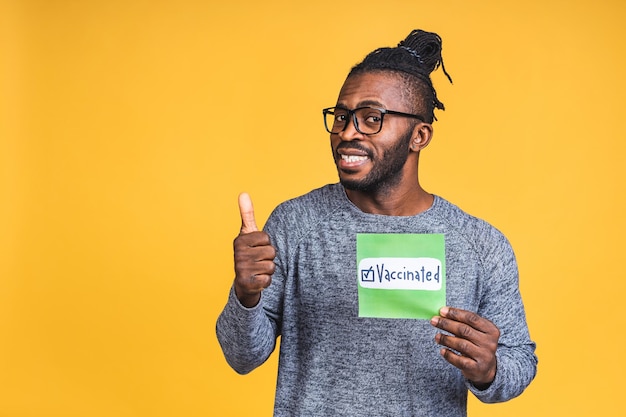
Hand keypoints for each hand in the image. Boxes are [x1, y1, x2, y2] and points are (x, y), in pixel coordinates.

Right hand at [233, 193, 275, 307]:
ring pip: (271, 266)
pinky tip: (257, 280)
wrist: (243, 282)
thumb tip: (243, 193)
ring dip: (268, 270)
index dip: (265, 244)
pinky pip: (268, 280)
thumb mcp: (248, 233)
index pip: (266, 238)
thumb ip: (247, 214)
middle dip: (268, 258)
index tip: (256, 247)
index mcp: (240, 241)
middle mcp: (238, 254)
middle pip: (271, 252)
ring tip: (258, 270)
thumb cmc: (249, 253)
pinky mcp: (247, 283)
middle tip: (258, 261)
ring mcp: (242, 269)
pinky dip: (265, 281)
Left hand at [430, 306, 499, 388]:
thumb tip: (442, 313)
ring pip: (461, 344)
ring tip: (437, 336)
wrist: (486, 369)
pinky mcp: (476, 368)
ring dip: (446, 339)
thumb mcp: (476, 332)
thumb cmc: (477, 345)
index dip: (455, 313)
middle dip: (447, 324)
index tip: (441, 311)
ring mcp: (484, 356)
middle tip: (434, 321)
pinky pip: (459, 360)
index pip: (471, 318)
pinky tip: (442, 350)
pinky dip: (449, 355)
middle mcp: (490, 343)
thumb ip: (463, 322)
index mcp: (491, 330)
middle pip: (465, 330)